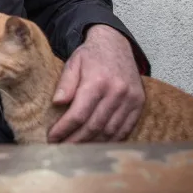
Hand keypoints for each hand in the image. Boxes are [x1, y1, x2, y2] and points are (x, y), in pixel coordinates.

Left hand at [47, 24, 144, 142]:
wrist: (116, 43)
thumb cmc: (91, 55)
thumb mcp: (73, 63)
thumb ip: (66, 83)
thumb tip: (57, 103)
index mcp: (97, 81)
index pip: (79, 114)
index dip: (64, 129)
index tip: (52, 138)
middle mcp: (117, 92)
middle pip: (94, 126)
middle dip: (76, 141)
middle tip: (62, 148)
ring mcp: (130, 99)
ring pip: (110, 131)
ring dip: (93, 144)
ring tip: (77, 149)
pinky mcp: (139, 103)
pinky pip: (125, 129)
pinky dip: (111, 140)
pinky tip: (97, 144)